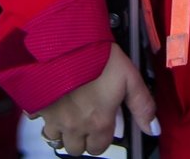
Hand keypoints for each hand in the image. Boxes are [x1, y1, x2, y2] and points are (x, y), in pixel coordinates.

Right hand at [33, 45, 154, 154]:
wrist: (64, 42)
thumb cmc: (98, 58)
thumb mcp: (129, 76)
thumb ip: (142, 105)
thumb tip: (153, 130)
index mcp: (98, 122)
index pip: (99, 148)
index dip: (102, 138)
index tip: (102, 123)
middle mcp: (74, 126)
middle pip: (76, 149)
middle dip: (81, 139)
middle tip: (85, 120)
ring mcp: (52, 118)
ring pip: (54, 139)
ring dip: (61, 131)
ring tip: (67, 114)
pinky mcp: (35, 106)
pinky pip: (36, 121)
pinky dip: (43, 116)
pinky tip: (50, 101)